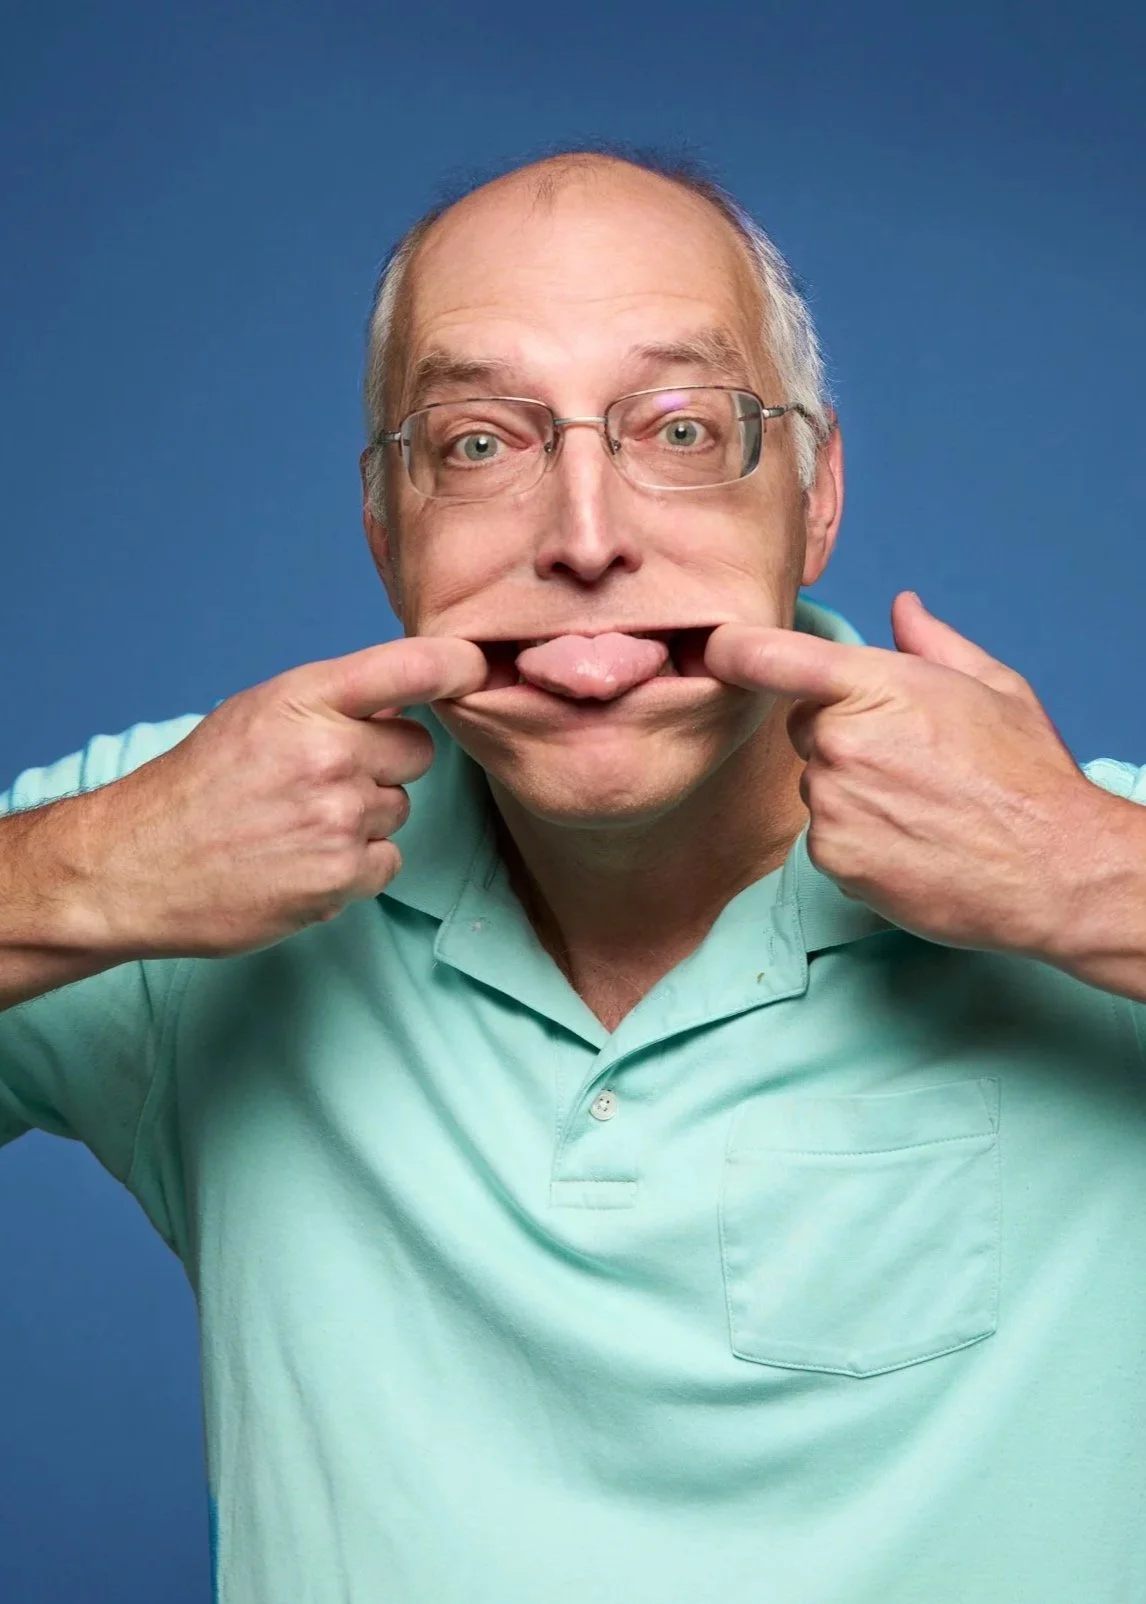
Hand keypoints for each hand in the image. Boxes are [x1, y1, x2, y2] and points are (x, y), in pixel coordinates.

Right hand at [81, 637, 487, 957]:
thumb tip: (412, 700)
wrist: (136, 865)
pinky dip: (354, 868)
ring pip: (400, 810)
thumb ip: (334, 703)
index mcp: (303, 699)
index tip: (479, 667)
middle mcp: (328, 753)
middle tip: (324, 780)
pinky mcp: (339, 878)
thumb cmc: (200, 786)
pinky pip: (387, 862)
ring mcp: (337, 819)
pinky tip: (302, 862)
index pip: (408, 667)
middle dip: (385, 765)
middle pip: (418, 751)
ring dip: (364, 820)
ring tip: (298, 825)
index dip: (456, 665)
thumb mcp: (259, 715)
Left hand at [705, 593, 1106, 958]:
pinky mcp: (831, 857)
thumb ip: (933, 643)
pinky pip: (825, 838)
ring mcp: (831, 803)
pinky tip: (908, 844)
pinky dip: (856, 841)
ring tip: (917, 807)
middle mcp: (840, 740)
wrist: (1051, 868)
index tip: (712, 650)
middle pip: (804, 728)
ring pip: (818, 787)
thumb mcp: (993, 686)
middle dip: (841, 736)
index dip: (731, 651)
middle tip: (907, 760)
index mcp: (874, 685)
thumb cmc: (1027, 776)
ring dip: (850, 794)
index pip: (768, 657)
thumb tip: (902, 608)